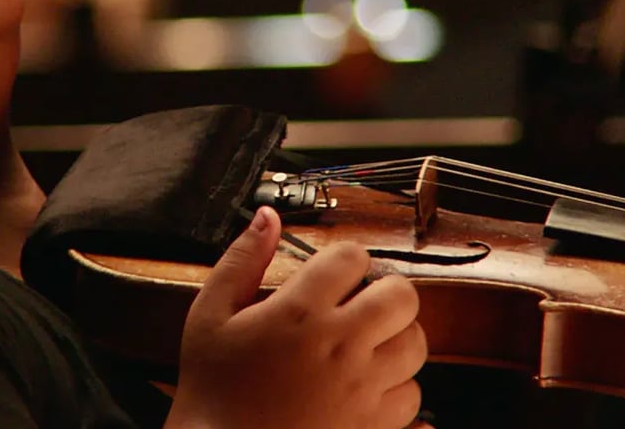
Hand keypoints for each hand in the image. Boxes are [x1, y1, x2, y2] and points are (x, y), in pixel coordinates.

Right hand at [166, 207, 426, 428]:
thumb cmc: (212, 387)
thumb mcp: (209, 315)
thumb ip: (240, 260)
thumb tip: (268, 217)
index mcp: (300, 311)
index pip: (353, 257)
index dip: (344, 259)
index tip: (331, 275)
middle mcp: (341, 346)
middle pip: (401, 296)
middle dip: (384, 292)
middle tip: (359, 304)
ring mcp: (364, 389)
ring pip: (415, 346)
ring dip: (394, 339)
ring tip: (363, 345)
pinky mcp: (374, 427)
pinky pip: (414, 398)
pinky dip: (396, 389)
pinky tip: (365, 387)